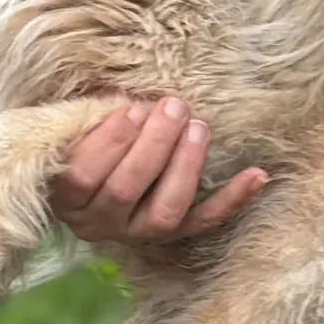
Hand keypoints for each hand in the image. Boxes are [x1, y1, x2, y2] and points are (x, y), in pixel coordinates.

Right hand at [50, 97, 268, 244]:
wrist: (87, 187)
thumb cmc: (79, 144)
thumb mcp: (71, 129)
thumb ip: (86, 114)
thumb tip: (119, 87)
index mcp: (66, 197)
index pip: (84, 175)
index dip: (111, 141)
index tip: (133, 107)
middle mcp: (98, 223)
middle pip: (125, 189)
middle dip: (154, 145)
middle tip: (174, 106)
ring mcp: (135, 233)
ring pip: (164, 211)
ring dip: (185, 167)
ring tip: (198, 127)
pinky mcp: (170, 236)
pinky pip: (203, 222)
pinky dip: (232, 199)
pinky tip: (257, 175)